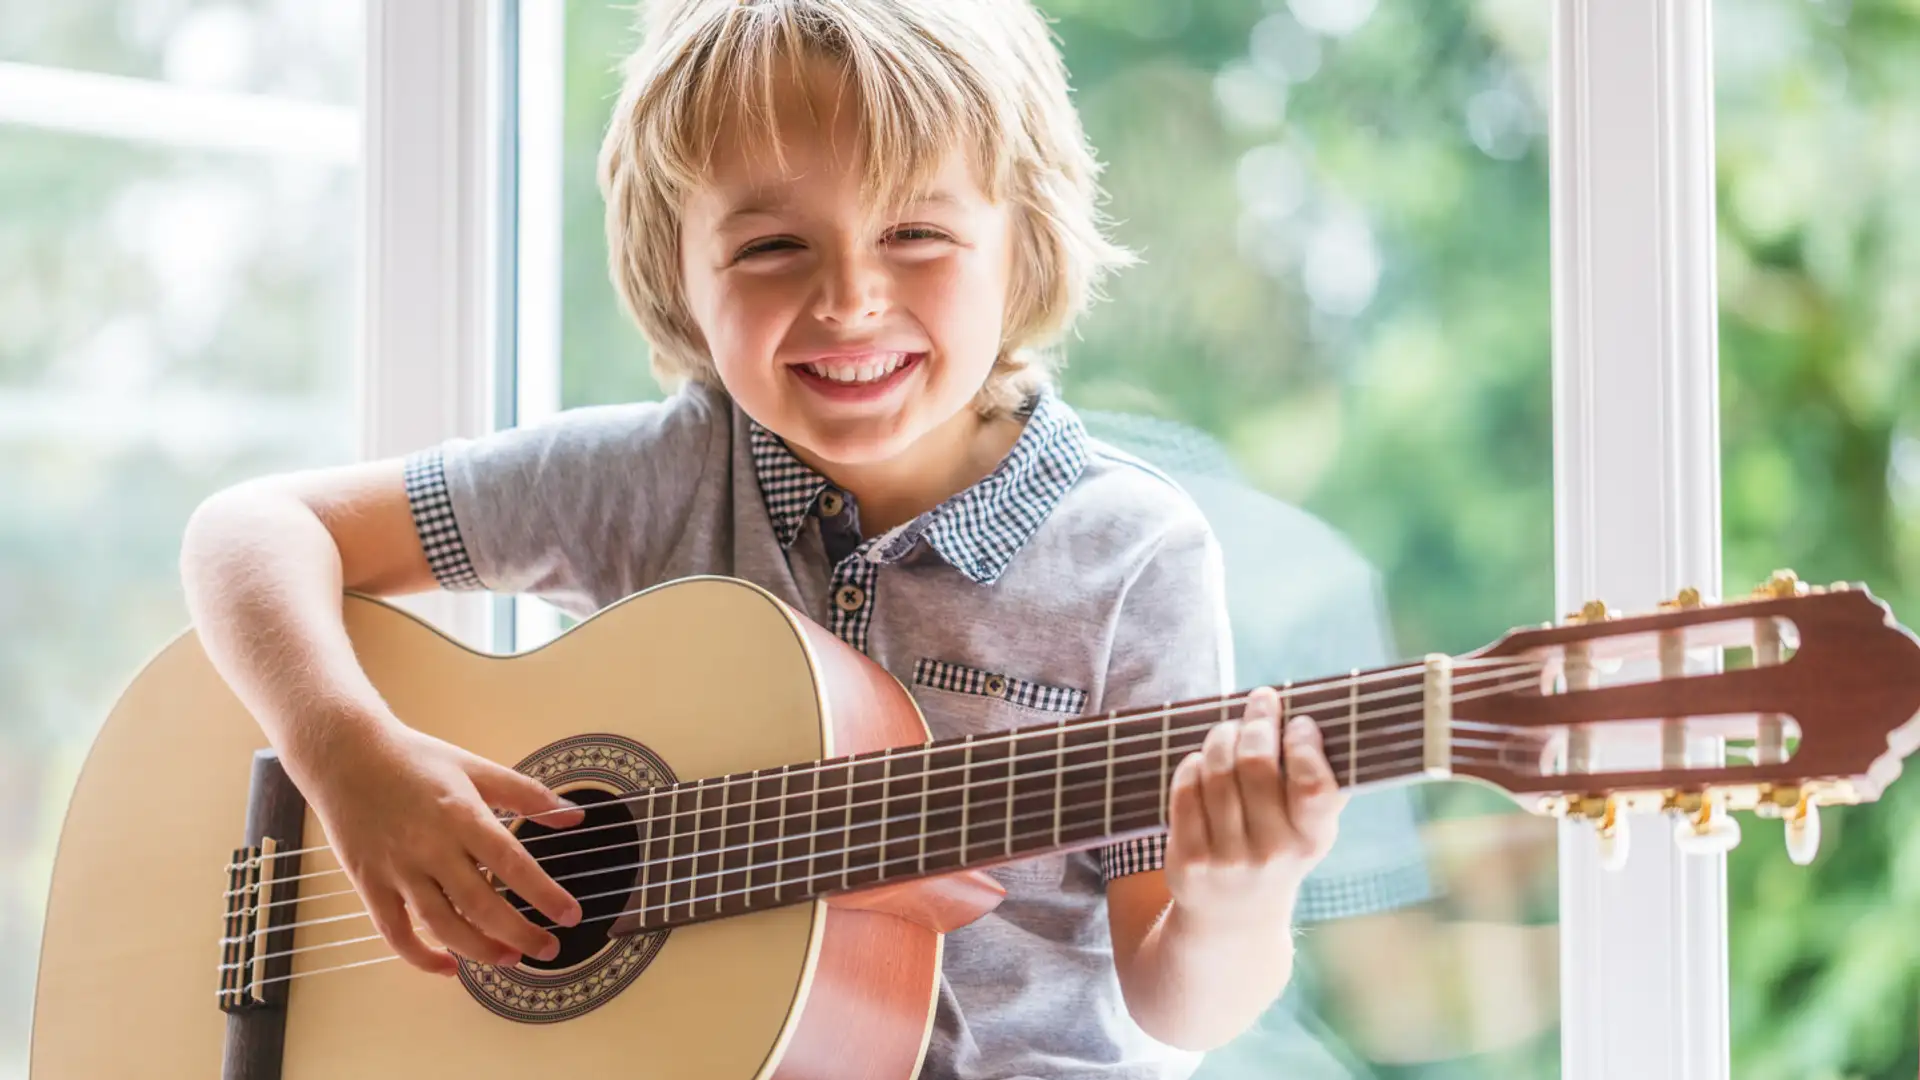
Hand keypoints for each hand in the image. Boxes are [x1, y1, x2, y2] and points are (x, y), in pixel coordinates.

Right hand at [306, 724, 585, 975]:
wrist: (344, 755)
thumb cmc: (416, 760)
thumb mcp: (476, 767)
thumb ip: (527, 794)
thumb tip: (574, 816)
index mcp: (462, 815)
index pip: (511, 863)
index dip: (544, 894)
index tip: (571, 916)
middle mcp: (430, 847)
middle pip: (480, 904)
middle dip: (519, 934)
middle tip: (549, 950)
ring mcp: (397, 869)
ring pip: (441, 924)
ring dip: (479, 950)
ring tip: (509, 960)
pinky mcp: (369, 884)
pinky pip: (395, 932)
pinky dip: (420, 957)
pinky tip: (449, 967)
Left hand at [1164, 686, 1343, 927]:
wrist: (1232, 920)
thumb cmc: (1277, 853)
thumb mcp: (1309, 832)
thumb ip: (1319, 785)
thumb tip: (1320, 721)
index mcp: (1312, 842)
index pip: (1312, 785)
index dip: (1304, 744)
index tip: (1300, 722)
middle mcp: (1272, 853)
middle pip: (1255, 763)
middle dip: (1258, 721)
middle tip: (1262, 700)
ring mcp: (1226, 859)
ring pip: (1216, 770)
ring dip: (1222, 736)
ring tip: (1230, 728)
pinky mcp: (1188, 860)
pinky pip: (1186, 790)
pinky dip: (1193, 764)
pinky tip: (1202, 760)